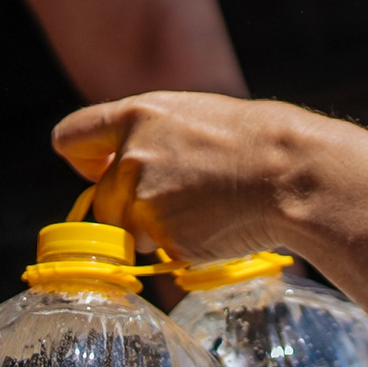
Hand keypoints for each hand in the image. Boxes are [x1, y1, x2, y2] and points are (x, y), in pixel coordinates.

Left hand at [53, 92, 341, 260]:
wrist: (295, 172)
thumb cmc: (260, 142)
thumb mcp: (196, 117)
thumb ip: (154, 136)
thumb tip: (131, 162)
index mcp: (137, 116)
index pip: (72, 137)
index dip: (83, 161)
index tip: (100, 172)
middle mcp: (131, 157)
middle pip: (102, 199)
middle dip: (131, 210)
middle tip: (182, 203)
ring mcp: (145, 199)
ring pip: (131, 230)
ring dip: (157, 232)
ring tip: (209, 212)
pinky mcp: (166, 235)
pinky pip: (164, 250)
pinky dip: (186, 247)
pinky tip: (220, 227)